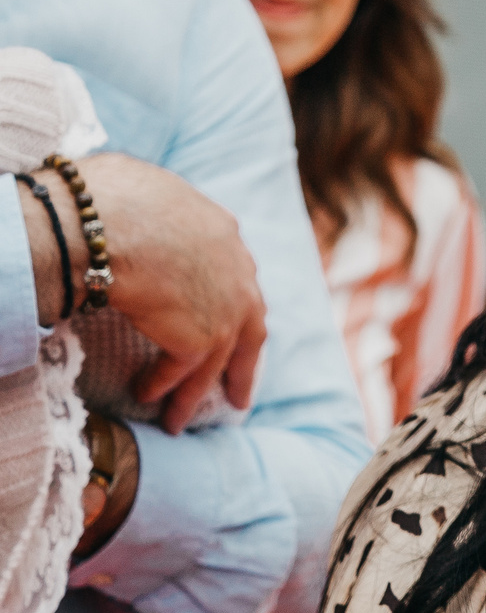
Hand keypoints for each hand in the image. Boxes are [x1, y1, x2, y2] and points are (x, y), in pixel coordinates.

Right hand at [75, 155, 265, 429]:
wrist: (109, 224)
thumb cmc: (109, 198)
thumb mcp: (149, 192)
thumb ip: (159, 211)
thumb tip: (137, 204)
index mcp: (224, 233)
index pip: (236, 276)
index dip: (232, 302)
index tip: (230, 322)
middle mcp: (239, 273)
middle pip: (249, 327)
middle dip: (243, 363)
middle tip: (238, 393)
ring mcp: (227, 308)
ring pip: (217, 362)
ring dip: (194, 393)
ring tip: (179, 420)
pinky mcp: (203, 337)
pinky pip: (183, 371)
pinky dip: (164, 387)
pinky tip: (146, 396)